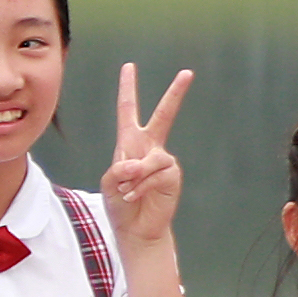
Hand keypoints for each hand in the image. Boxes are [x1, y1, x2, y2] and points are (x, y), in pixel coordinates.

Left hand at [100, 64, 193, 244]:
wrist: (135, 229)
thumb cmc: (119, 204)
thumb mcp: (109, 182)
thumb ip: (120, 168)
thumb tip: (138, 163)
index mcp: (129, 143)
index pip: (128, 111)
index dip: (127, 89)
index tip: (129, 67)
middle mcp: (149, 147)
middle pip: (164, 116)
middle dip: (175, 94)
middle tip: (188, 73)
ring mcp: (163, 161)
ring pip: (150, 159)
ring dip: (134, 177)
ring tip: (127, 191)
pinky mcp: (172, 175)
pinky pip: (155, 174)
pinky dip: (141, 186)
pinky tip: (134, 196)